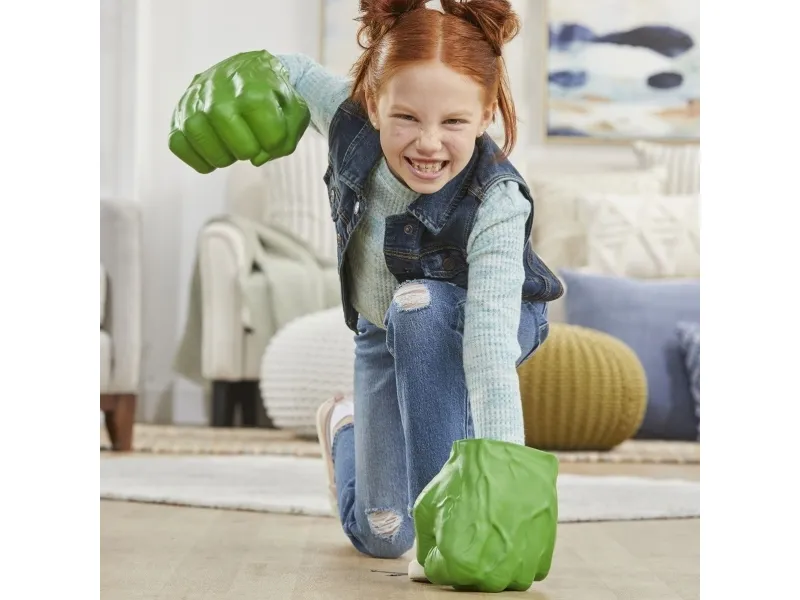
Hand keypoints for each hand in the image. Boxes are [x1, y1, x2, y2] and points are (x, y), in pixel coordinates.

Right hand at [168, 50, 309, 173]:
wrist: (244, 69)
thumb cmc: (271, 95)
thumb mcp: (293, 109)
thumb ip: (287, 138)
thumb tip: (257, 158)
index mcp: (253, 91)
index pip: (272, 140)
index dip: (276, 142)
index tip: (271, 129)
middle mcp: (219, 96)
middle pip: (243, 150)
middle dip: (252, 150)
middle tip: (250, 136)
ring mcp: (194, 106)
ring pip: (213, 154)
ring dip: (227, 156)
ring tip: (231, 141)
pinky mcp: (176, 117)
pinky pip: (181, 148)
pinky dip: (200, 159)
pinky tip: (213, 149)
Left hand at [412, 438, 558, 592]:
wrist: (506, 456)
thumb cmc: (464, 479)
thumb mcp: (427, 507)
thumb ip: (424, 544)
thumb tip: (425, 566)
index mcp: (459, 564)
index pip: (439, 574)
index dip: (438, 551)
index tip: (445, 531)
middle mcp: (492, 574)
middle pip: (469, 581)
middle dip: (463, 559)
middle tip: (469, 526)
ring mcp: (520, 568)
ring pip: (499, 581)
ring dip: (492, 561)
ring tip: (490, 527)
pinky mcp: (542, 557)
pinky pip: (525, 572)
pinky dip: (517, 557)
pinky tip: (511, 530)